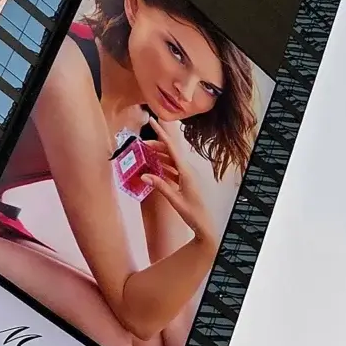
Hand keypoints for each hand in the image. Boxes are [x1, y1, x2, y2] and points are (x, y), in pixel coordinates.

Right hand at [141, 134, 218, 250]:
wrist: (204, 225)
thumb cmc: (193, 213)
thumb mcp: (174, 199)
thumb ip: (160, 186)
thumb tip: (143, 175)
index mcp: (186, 171)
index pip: (171, 148)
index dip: (161, 133)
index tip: (153, 120)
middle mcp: (188, 170)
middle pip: (169, 152)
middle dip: (155, 146)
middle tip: (140, 144)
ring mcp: (187, 175)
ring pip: (170, 160)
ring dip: (157, 156)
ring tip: (143, 153)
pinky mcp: (185, 182)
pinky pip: (172, 169)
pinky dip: (162, 166)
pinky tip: (153, 166)